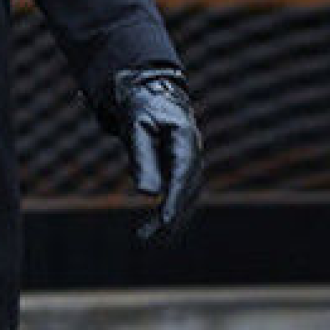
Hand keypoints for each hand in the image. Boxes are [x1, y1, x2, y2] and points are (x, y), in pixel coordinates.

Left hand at [110, 66, 203, 244]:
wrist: (147, 91)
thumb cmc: (140, 106)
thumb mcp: (136, 127)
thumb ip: (142, 157)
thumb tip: (148, 195)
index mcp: (185, 137)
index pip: (183, 175)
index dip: (176, 200)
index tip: (166, 221)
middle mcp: (193, 152)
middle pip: (187, 191)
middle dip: (171, 217)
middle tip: (148, 238)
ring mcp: (190, 161)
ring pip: (185, 196)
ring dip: (170, 219)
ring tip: (144, 237)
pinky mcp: (180, 168)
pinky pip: (178, 194)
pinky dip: (168, 210)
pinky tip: (153, 227)